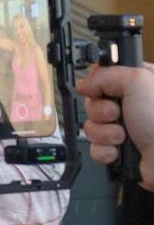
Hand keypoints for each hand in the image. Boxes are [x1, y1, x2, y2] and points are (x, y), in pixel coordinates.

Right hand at [77, 64, 153, 188]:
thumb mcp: (137, 82)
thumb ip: (106, 74)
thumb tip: (85, 83)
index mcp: (138, 85)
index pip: (104, 75)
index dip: (97, 82)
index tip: (99, 88)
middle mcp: (131, 105)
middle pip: (93, 101)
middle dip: (100, 111)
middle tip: (116, 114)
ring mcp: (124, 127)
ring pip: (92, 125)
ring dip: (104, 133)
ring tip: (122, 136)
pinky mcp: (119, 149)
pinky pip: (95, 147)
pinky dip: (105, 150)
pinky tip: (119, 151)